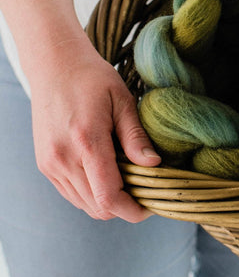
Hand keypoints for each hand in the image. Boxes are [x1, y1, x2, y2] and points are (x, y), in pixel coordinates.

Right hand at [27, 36, 160, 221]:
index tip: (151, 206)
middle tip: (145, 190)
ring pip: (84, 205)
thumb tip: (154, 165)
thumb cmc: (92, 78)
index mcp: (86, 142)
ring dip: (108, 202)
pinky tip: (107, 174)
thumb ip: (136, 136)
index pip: (109, 197)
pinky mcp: (45, 165)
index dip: (133, 210)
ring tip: (127, 180)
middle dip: (125, 207)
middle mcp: (63, 158)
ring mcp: (50, 164)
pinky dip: (92, 194)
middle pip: (98, 208)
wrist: (54, 65)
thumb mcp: (122, 101)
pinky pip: (72, 195)